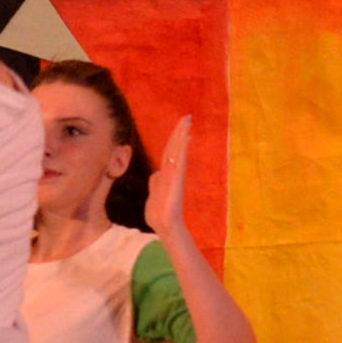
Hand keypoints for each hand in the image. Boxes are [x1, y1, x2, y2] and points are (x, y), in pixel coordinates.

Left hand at [148, 113, 195, 232]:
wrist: (164, 225)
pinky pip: (180, 159)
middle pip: (175, 147)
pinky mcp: (177, 178)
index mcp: (166, 173)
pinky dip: (183, 147)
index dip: (174, 138)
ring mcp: (175, 174)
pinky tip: (186, 137)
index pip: (170, 151)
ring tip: (187, 121)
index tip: (182, 126)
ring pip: (178, 150)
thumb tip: (155, 172)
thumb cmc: (159, 213)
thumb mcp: (153, 194)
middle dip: (180, 131)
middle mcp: (172, 171)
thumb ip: (155, 182)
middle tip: (188, 117)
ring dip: (182, 135)